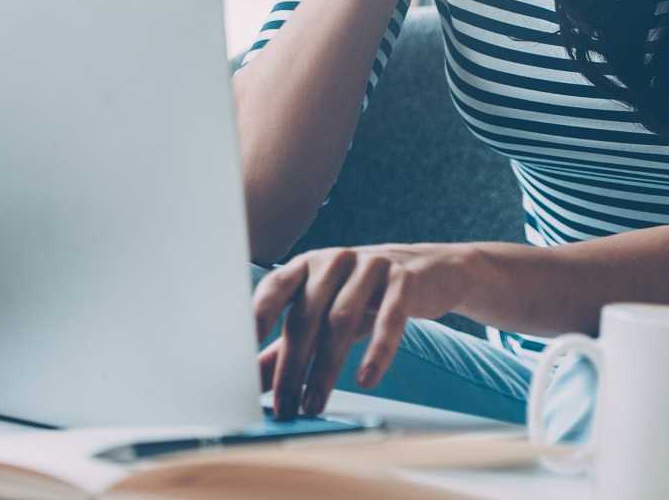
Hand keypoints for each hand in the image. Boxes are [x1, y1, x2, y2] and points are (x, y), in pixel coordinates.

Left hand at [253, 243, 474, 418]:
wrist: (428, 271)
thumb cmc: (364, 296)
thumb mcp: (324, 313)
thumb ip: (287, 344)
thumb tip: (252, 381)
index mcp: (306, 266)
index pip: (273, 289)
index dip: (255, 320)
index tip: (240, 357)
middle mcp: (333, 260)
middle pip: (306, 315)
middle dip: (292, 366)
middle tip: (284, 406)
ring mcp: (370, 267)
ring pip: (341, 320)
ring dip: (325, 369)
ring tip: (315, 405)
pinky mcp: (404, 281)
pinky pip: (389, 318)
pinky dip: (376, 351)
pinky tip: (366, 379)